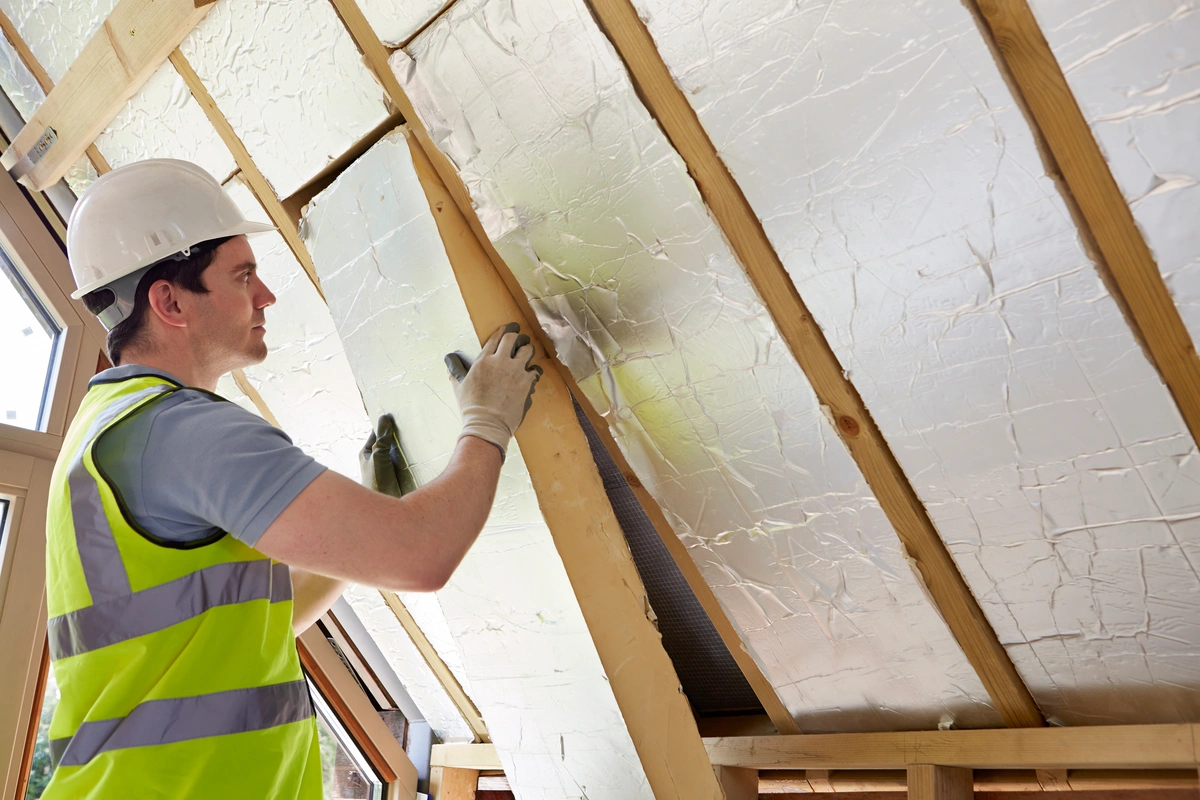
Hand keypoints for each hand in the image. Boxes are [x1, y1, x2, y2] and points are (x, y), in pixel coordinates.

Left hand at [359, 413, 415, 497]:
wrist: (386, 505)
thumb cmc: (377, 481)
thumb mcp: (379, 456)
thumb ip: (383, 438)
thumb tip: (385, 418)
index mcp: (366, 453)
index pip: (376, 433)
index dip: (385, 425)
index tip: (397, 415)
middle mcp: (376, 459)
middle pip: (388, 442)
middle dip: (398, 435)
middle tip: (411, 424)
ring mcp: (387, 467)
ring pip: (397, 452)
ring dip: (406, 447)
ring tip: (419, 437)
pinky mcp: (397, 475)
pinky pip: (404, 462)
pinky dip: (411, 457)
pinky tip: (420, 454)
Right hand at [445, 322, 542, 460]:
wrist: (487, 424)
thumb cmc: (471, 407)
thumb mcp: (459, 386)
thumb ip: (456, 369)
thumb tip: (449, 359)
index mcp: (483, 360)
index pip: (496, 337)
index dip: (504, 330)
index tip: (509, 329)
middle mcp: (501, 361)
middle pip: (513, 338)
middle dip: (518, 336)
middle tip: (520, 339)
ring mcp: (516, 371)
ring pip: (528, 350)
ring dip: (527, 351)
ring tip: (526, 355)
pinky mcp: (527, 383)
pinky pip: (535, 370)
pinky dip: (534, 371)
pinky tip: (531, 374)